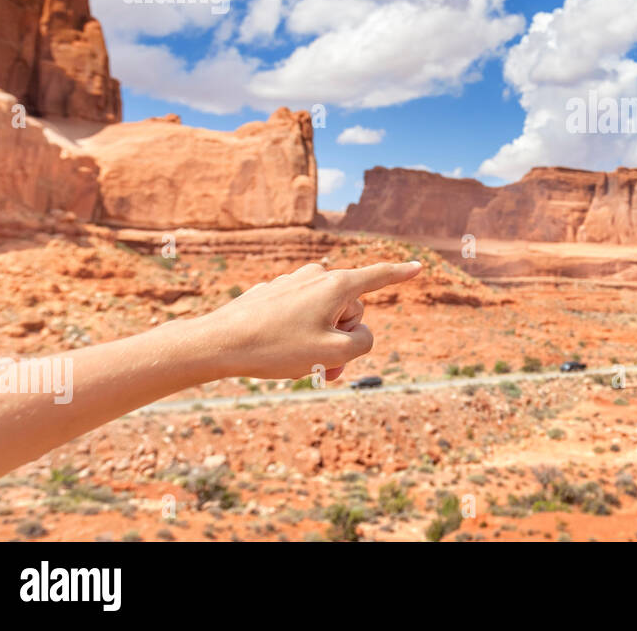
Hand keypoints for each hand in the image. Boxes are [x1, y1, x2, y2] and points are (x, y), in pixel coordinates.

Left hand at [195, 261, 421, 381]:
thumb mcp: (334, 353)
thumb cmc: (276, 348)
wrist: (218, 343)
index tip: (418, 267)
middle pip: (350, 310)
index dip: (401, 275)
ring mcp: (293, 283)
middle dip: (344, 340)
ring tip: (298, 365)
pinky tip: (274, 349)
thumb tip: (357, 333)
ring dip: (321, 342)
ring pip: (324, 315)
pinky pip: (300, 315)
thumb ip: (363, 342)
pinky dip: (299, 336)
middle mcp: (317, 277)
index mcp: (337, 285)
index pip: (378, 277)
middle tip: (324, 370)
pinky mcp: (273, 294)